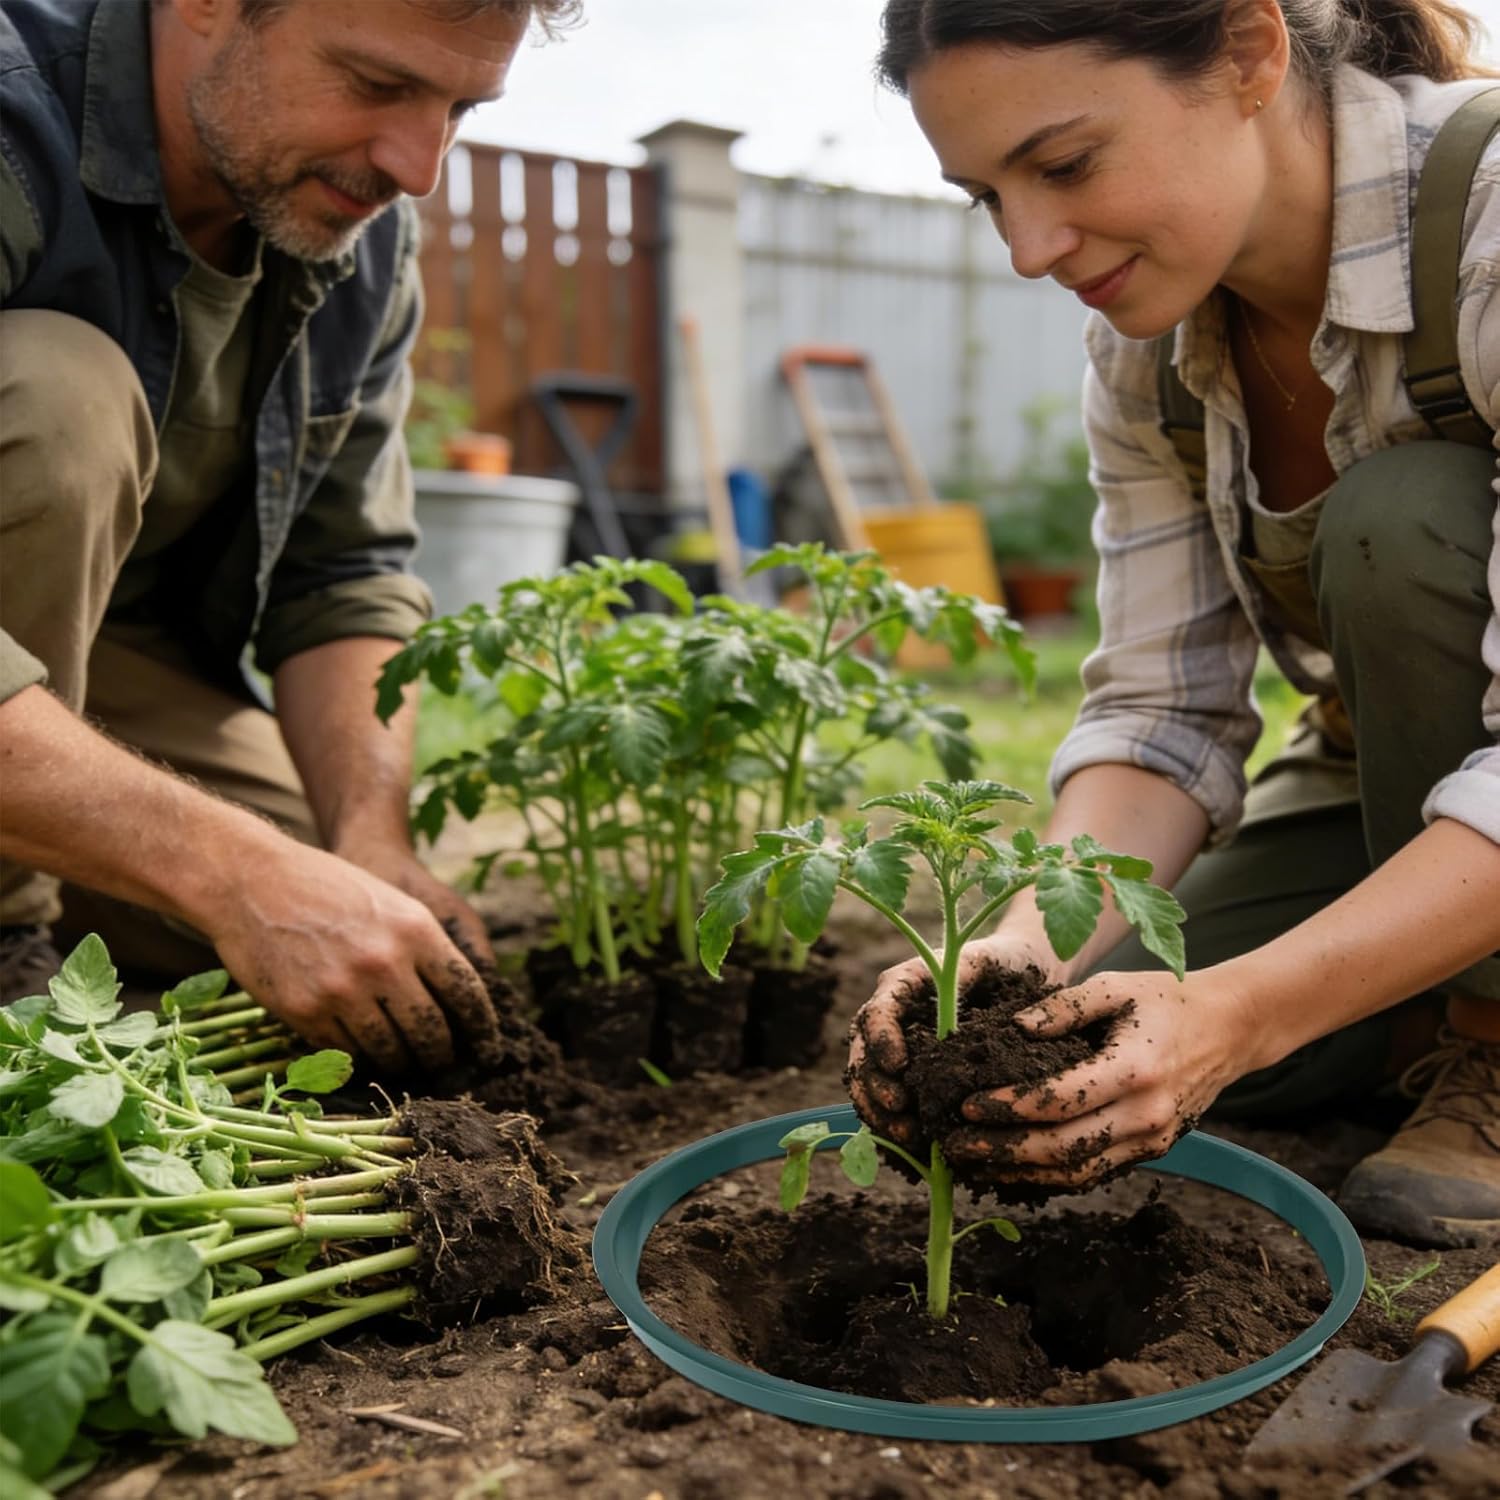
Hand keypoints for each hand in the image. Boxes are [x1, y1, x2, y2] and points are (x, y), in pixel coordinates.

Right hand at [206, 839, 501, 1073]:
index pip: (466, 992)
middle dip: (443, 1055)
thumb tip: (458, 997)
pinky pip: (347, 1051)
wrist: (252, 881)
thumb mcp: (390, 902)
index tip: (488, 1046)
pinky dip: (361, 1056)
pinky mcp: (306, 1012)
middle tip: (446, 1064)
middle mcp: (385, 963)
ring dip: (403, 1063)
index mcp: (415, 929)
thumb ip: (424, 945)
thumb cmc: (327, 887)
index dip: (482, 1027)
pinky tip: (366, 1052)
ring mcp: (343, 991)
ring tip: (408, 1063)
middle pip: (432, 1032)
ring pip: (390, 1050)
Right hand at [848, 933, 1066, 1144]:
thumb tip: (950, 1018)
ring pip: (869, 1081)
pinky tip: (915, 1143)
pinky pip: (890, 1099)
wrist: (1018, 972)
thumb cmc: (1004, 962)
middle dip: (874, 1085)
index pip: (877, 1011)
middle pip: (863, 1052)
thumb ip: (963, 978)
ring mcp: (898, 1045)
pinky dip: (894, 1123)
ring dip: (879, 1111)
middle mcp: (893, 1015)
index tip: (899, 1066)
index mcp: (903, 984)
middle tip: (898, 1111)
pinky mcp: (912, 1071)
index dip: (880, 1039)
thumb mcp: (987, 962)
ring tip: (907, 1135)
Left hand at [943, 969, 1253, 1187]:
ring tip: (973, 1164)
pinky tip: (1014, 1167)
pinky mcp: (1152, 1152)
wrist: (1230, 1030)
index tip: (967, 1105)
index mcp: (1134, 1070)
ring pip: (1077, 1173)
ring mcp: (1152, 1141)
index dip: (1008, 1108)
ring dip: (1020, 1173)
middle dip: (1002, 1151)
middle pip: (1062, 1148)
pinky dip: (1051, 1176)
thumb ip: (1063, 1006)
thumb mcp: (1114, 986)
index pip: (1059, 1101)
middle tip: (954, 1145)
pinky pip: (1095, 1172)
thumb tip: (1012, 1029)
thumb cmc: (1165, 1001)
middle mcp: (1145, 1115)